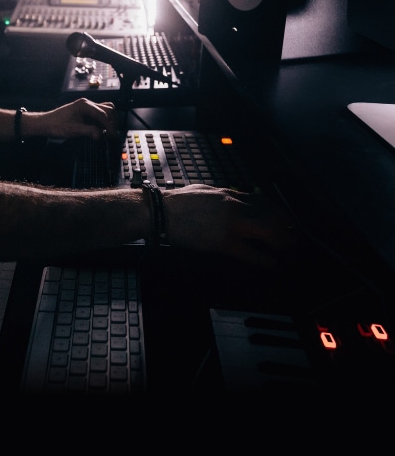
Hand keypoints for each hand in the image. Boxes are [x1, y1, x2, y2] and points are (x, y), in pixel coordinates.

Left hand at [29, 98, 120, 141]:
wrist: (45, 124)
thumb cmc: (56, 125)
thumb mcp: (74, 130)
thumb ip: (89, 132)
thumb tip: (102, 135)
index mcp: (85, 105)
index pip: (103, 114)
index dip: (110, 126)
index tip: (113, 136)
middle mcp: (87, 104)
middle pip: (108, 110)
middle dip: (112, 122)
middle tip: (113, 135)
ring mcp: (87, 108)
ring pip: (105, 111)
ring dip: (109, 121)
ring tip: (108, 133)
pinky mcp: (85, 113)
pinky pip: (99, 116)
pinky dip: (103, 122)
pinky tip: (101, 131)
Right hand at [163, 184, 290, 265]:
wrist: (159, 211)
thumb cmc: (176, 203)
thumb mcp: (204, 192)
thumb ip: (221, 196)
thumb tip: (232, 199)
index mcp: (229, 194)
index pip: (264, 201)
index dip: (279, 213)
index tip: (287, 222)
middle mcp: (235, 205)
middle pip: (271, 215)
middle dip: (287, 229)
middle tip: (295, 241)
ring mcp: (230, 223)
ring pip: (267, 231)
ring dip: (282, 243)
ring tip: (289, 253)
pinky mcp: (222, 241)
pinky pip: (250, 252)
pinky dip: (264, 259)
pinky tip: (272, 264)